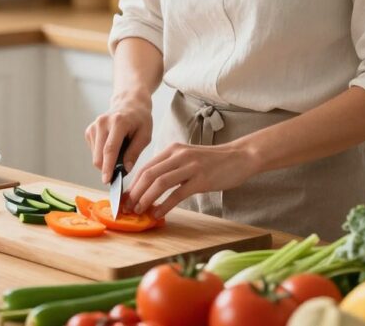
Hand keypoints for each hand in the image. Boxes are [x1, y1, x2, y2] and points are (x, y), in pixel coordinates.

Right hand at [84, 98, 151, 184]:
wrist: (129, 103)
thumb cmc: (140, 120)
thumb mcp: (145, 135)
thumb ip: (135, 152)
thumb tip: (125, 169)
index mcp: (118, 122)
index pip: (110, 149)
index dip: (108, 167)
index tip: (107, 181)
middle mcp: (102, 123)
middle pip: (99, 155)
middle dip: (107, 169)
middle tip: (120, 173)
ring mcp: (93, 126)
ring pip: (95, 156)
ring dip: (106, 162)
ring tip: (120, 154)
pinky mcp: (89, 130)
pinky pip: (93, 151)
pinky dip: (102, 155)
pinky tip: (113, 147)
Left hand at [125, 141, 259, 216]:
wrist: (239, 157)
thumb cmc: (212, 161)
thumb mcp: (187, 158)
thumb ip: (170, 167)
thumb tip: (150, 186)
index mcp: (172, 150)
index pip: (145, 167)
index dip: (133, 184)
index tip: (125, 198)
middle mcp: (178, 156)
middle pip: (148, 174)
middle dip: (135, 193)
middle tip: (127, 207)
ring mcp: (190, 167)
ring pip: (160, 183)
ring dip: (146, 199)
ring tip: (139, 211)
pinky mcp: (201, 179)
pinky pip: (178, 194)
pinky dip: (165, 204)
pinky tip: (158, 213)